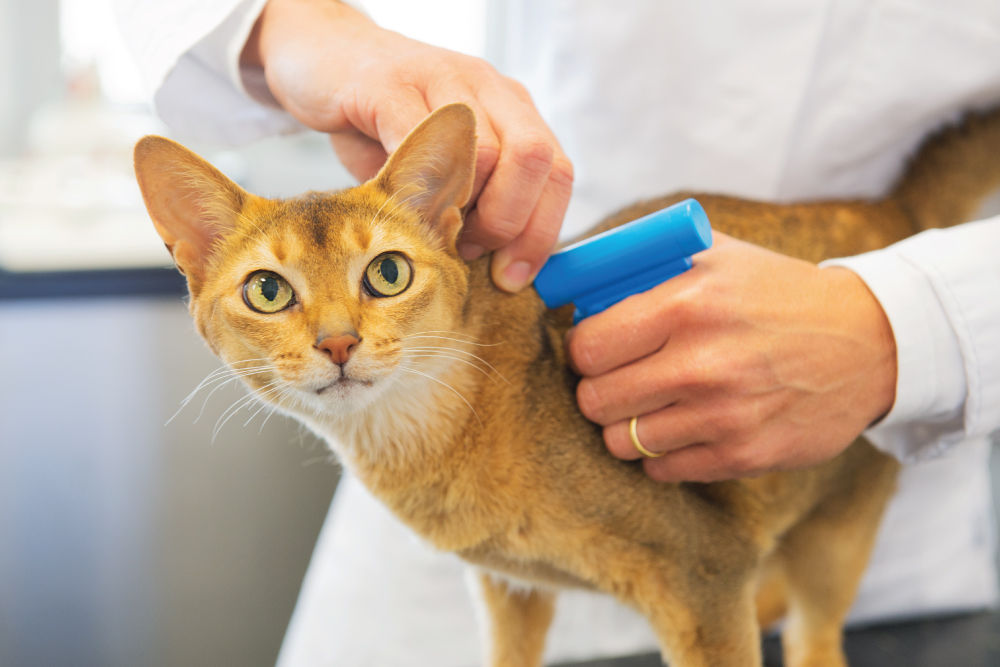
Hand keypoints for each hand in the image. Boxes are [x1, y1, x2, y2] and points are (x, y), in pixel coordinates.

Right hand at [242, 0, 572, 290]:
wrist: (322, 55)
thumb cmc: (384, 122)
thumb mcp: (441, 165)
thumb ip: (475, 204)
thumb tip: (498, 269)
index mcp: (512, 109)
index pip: (558, 173)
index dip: (541, 234)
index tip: (511, 277)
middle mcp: (488, 87)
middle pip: (534, 160)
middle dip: (507, 224)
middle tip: (468, 250)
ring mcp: (443, 79)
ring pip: (485, 154)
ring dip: (462, 210)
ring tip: (430, 228)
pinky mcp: (390, 85)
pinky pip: (421, 139)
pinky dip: (416, 185)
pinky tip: (399, 202)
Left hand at [567, 233, 896, 481]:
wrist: (868, 343)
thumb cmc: (778, 294)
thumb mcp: (717, 256)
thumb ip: (646, 263)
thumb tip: (576, 280)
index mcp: (688, 305)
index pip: (588, 346)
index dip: (584, 350)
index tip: (597, 349)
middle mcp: (702, 363)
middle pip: (595, 400)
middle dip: (598, 389)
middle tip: (617, 380)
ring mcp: (724, 416)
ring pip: (622, 442)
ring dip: (626, 426)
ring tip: (648, 405)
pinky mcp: (744, 456)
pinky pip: (662, 470)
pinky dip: (661, 453)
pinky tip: (682, 427)